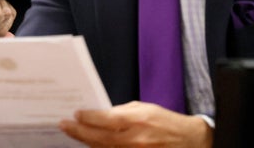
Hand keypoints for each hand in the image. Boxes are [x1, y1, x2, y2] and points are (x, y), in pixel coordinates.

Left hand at [59, 101, 212, 147]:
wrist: (189, 142)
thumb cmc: (166, 122)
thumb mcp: (144, 109)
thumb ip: (121, 112)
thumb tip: (100, 115)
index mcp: (137, 120)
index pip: (105, 119)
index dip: (88, 117)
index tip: (76, 114)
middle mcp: (135, 139)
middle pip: (100, 138)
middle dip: (79, 132)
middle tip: (64, 125)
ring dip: (86, 142)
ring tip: (73, 134)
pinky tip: (90, 145)